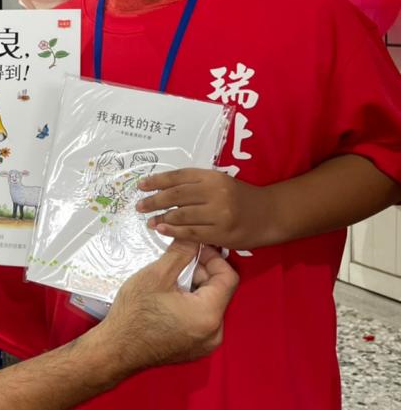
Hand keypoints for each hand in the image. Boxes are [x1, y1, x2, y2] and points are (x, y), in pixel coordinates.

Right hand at [98, 242, 237, 373]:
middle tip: (175, 266)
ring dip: (194, 289)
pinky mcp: (195, 349)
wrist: (116, 349)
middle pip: (219, 292)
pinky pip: (201, 320)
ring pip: (209, 305)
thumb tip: (193, 237)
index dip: (213, 257)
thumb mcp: (156, 275)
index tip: (195, 249)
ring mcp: (206, 344)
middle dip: (200, 273)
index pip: (228, 277)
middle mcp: (215, 333)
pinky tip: (168, 302)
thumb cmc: (134, 313)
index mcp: (209, 314)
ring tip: (168, 284)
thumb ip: (180, 253)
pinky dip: (190, 306)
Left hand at [136, 169, 268, 248]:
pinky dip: (174, 231)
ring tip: (149, 221)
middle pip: (176, 196)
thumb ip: (195, 185)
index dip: (157, 181)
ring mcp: (218, 214)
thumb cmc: (239, 197)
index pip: (178, 177)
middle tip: (139, 206)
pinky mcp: (221, 233)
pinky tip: (162, 230)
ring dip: (162, 218)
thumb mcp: (219, 182)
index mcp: (212, 176)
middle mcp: (215, 192)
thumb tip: (161, 191)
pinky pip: (191, 233)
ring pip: (182, 215)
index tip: (141, 186)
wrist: (270, 213)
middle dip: (154, 201)